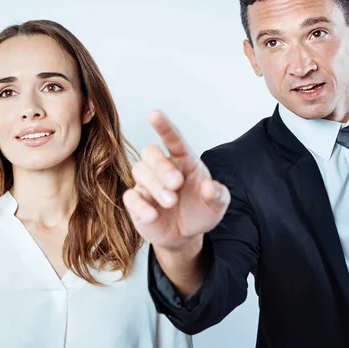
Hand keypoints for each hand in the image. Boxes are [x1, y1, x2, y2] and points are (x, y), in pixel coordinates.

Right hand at [123, 110, 230, 252]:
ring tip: (170, 202)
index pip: (173, 138)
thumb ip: (218, 195)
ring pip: (139, 170)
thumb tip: (209, 187)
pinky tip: (153, 215)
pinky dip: (140, 205)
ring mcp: (147, 184)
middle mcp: (162, 168)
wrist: (186, 235)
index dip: (163, 126)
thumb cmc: (200, 211)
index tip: (154, 114)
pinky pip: (130, 197)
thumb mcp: (217, 205)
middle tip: (177, 184)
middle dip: (162, 166)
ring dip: (154, 185)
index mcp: (184, 160)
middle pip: (151, 152)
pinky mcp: (136, 203)